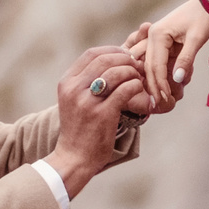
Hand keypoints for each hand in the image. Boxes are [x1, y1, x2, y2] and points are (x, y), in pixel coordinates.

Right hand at [45, 45, 149, 198]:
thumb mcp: (75, 101)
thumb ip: (87, 82)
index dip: (112, 51)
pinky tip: (142, 95)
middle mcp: (74, 89)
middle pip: (105, 59)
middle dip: (126, 60)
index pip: (91, 54)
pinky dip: (137, 88)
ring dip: (133, 73)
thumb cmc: (80, 129)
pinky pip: (126, 90)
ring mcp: (88, 101)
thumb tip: (112, 62)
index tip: (126, 57)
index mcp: (67, 82)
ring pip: (117, 72)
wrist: (74, 158)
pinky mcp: (103, 114)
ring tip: (140, 81)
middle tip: (138, 67)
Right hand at [130, 0, 208, 112]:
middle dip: (155, 86)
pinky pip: (160, 61)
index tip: (165, 99)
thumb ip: (186, 59)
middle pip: (149, 67)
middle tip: (161, 104)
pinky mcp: (162, 42)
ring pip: (152, 65)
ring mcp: (155, 39)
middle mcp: (152, 36)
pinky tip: (171, 85)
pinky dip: (165, 73)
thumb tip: (177, 80)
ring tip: (162, 98)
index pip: (155, 65)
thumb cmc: (204, 17)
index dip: (160, 84)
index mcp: (157, 34)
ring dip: (157, 81)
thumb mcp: (196, 39)